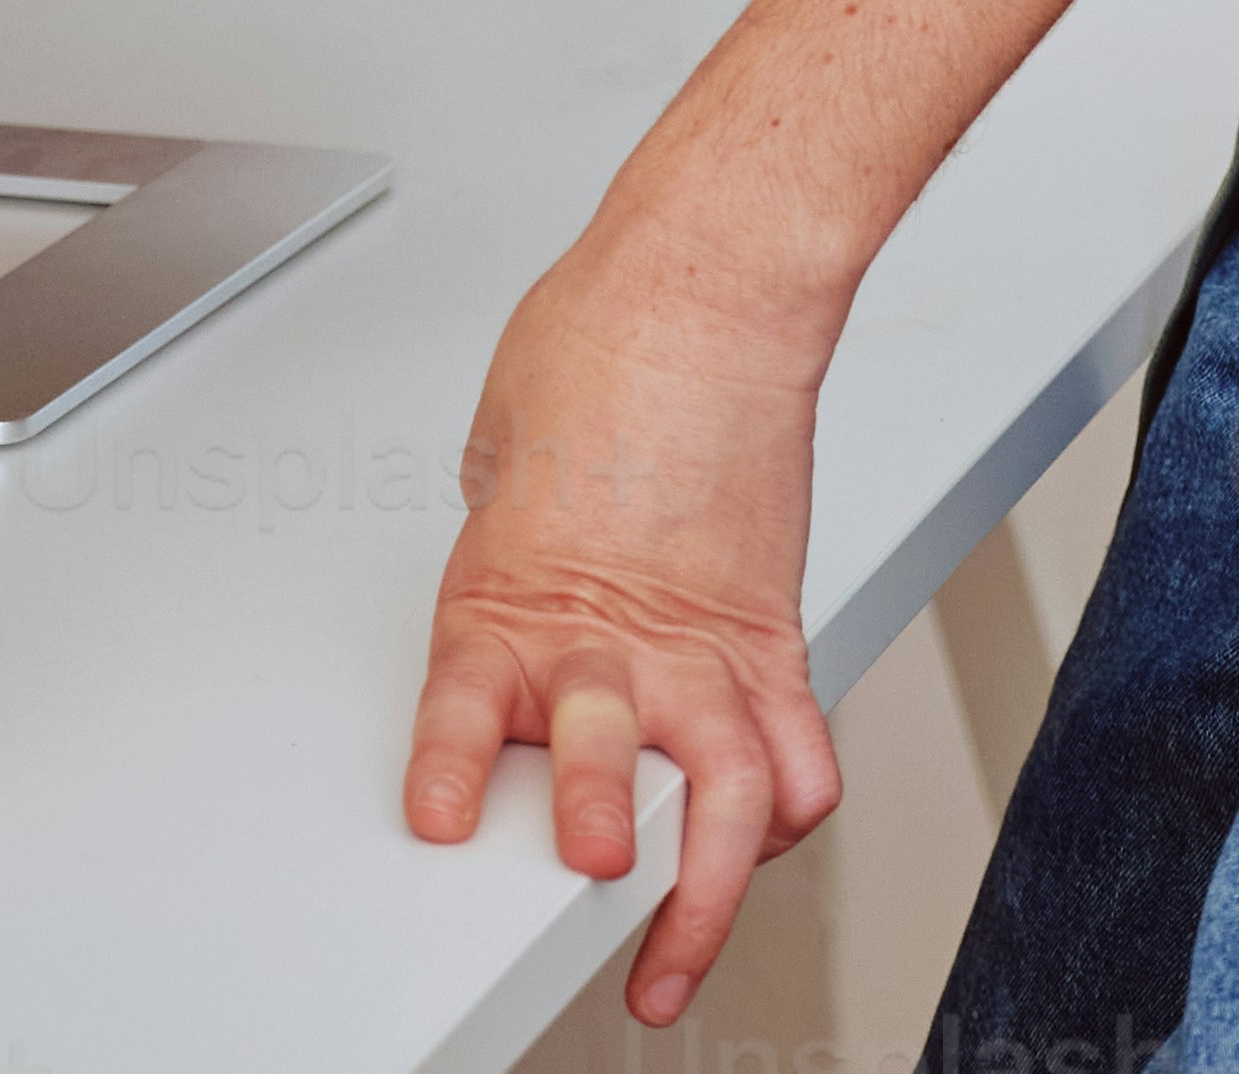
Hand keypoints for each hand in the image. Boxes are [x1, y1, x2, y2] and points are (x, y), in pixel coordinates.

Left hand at [407, 222, 843, 1025]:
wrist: (710, 284)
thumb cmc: (605, 340)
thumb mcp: (501, 452)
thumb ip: (502, 544)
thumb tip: (517, 573)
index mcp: (514, 584)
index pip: (469, 701)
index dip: (454, 769)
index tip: (441, 821)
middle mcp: (615, 631)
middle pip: (607, 758)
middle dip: (601, 826)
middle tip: (592, 881)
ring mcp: (703, 643)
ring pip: (725, 794)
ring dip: (705, 886)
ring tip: (674, 954)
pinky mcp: (771, 633)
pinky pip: (797, 750)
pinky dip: (785, 812)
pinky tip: (757, 846)